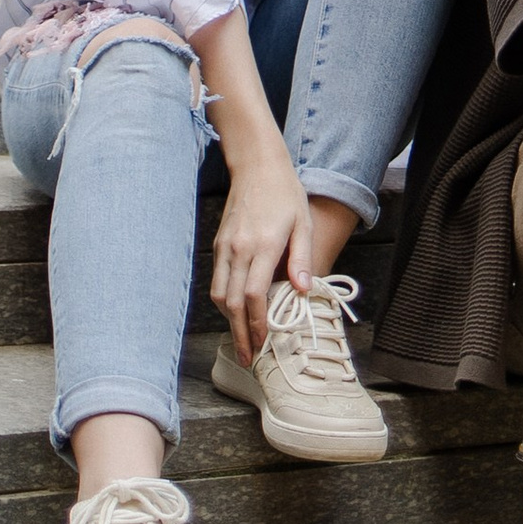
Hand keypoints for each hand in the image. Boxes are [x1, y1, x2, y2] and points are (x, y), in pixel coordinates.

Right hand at [209, 136, 312, 364]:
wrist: (257, 166)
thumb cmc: (285, 194)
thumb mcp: (303, 223)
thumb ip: (302, 258)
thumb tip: (303, 291)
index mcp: (263, 245)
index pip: (254, 295)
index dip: (257, 324)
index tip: (263, 343)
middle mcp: (239, 249)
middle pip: (233, 302)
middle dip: (239, 333)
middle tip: (248, 357)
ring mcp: (225, 247)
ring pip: (220, 294)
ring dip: (229, 321)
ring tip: (242, 340)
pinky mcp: (218, 244)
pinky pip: (218, 280)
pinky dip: (225, 301)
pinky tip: (236, 312)